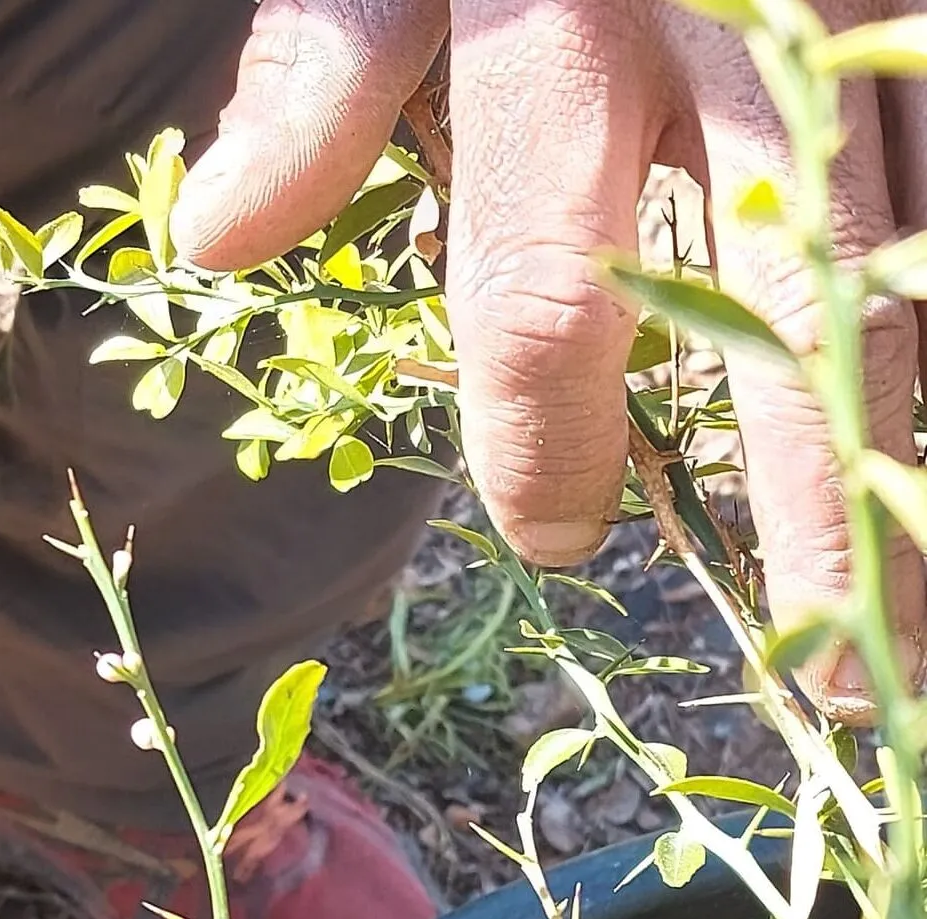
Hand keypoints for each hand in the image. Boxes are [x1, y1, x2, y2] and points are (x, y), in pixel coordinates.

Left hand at [172, 0, 926, 718]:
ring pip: (926, 279)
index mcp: (563, 38)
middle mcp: (743, 40)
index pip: (551, 300)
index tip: (552, 542)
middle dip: (826, 523)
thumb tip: (225, 242)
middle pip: (798, 328)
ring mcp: (868, 23)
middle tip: (836, 687)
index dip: (548, 448)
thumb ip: (320, 74)